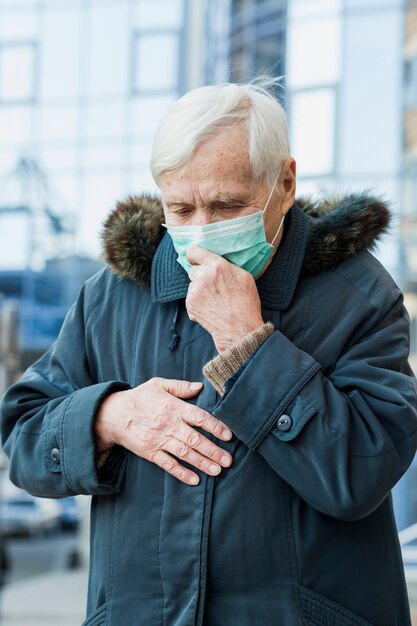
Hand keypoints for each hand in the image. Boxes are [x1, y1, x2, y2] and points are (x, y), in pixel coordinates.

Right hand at [94, 377, 232, 484]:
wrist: (113, 414)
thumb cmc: (140, 397)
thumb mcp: (159, 384)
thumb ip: (181, 386)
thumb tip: (200, 386)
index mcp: (173, 407)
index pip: (199, 417)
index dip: (215, 426)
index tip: (228, 435)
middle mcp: (168, 424)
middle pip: (195, 439)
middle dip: (213, 450)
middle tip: (228, 460)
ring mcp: (159, 440)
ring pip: (184, 453)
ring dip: (202, 463)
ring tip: (217, 470)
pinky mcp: (150, 452)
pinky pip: (168, 464)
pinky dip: (181, 473)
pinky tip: (194, 480)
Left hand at [186, 245, 264, 352]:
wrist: (240, 329)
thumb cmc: (246, 303)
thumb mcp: (244, 276)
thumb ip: (227, 266)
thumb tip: (216, 263)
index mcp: (217, 266)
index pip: (193, 251)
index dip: (195, 255)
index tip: (196, 259)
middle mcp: (202, 276)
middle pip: (193, 269)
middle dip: (201, 275)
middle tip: (213, 285)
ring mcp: (194, 292)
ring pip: (192, 285)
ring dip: (200, 289)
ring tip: (215, 300)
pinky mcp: (190, 305)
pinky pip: (191, 298)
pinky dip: (198, 302)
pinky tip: (211, 307)